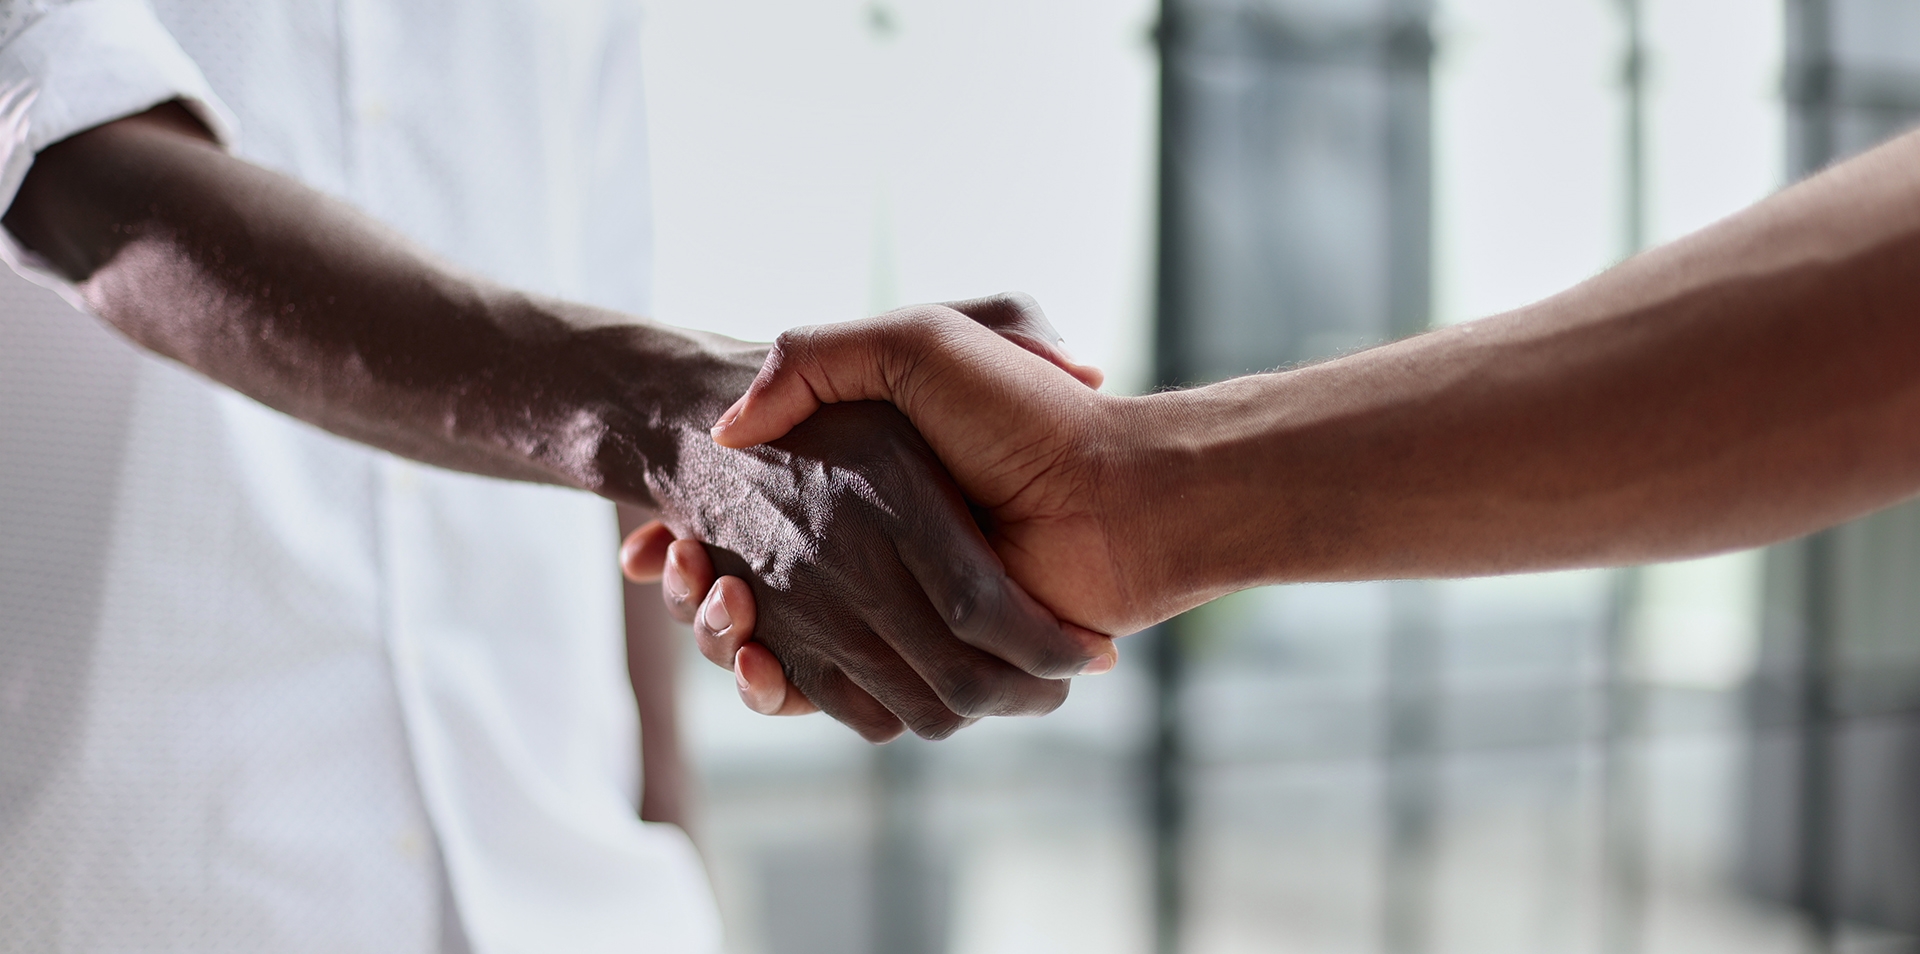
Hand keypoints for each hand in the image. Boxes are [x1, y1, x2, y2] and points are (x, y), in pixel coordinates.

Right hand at [631, 294, 1144, 715]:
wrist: (1115, 497)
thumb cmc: (1024, 415)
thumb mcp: (917, 345)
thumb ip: (821, 354)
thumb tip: (727, 425)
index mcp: (861, 493)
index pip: (742, 522)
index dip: (685, 534)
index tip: (650, 531)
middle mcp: (866, 556)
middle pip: (736, 590)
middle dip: (690, 583)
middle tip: (655, 558)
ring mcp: (886, 616)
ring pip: (762, 645)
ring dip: (717, 630)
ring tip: (713, 591)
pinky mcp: (912, 672)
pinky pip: (821, 695)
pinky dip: (772, 684)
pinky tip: (756, 653)